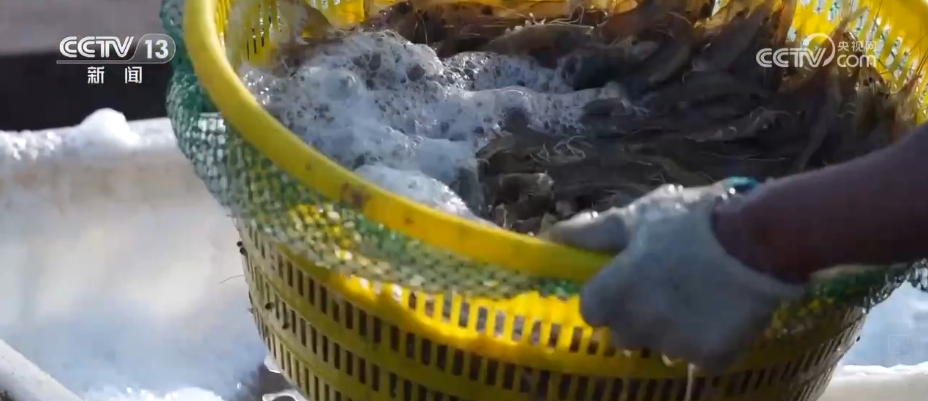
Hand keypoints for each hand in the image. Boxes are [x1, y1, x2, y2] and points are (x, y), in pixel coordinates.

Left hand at [543, 179, 807, 371]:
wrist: (758, 235)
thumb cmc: (689, 219)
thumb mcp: (638, 217)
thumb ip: (593, 233)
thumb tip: (554, 235)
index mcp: (613, 293)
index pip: (593, 311)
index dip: (609, 296)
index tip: (630, 281)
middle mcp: (637, 326)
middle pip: (625, 333)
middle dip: (641, 315)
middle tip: (670, 285)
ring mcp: (674, 345)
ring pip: (663, 346)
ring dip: (675, 329)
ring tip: (702, 295)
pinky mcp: (711, 357)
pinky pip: (700, 357)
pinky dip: (709, 341)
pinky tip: (723, 311)